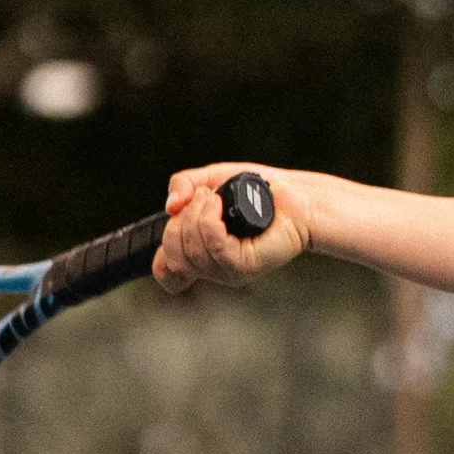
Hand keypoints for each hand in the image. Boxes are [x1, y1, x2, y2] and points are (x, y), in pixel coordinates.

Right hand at [155, 164, 311, 295]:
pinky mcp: (244, 267)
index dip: (162, 252)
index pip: (167, 273)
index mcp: (201, 253)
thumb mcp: (209, 180)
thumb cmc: (255, 189)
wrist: (291, 193)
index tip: (177, 220)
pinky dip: (210, 220)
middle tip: (202, 196)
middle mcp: (212, 267)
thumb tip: (171, 206)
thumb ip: (182, 186)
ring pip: (191, 251)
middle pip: (173, 255)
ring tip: (214, 198)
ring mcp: (227, 271)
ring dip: (196, 215)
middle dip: (180, 220)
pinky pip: (214, 246)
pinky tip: (218, 205)